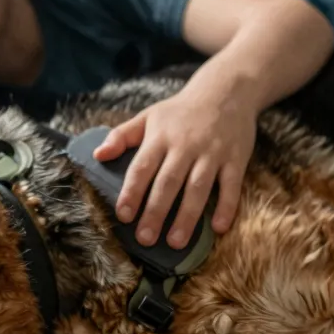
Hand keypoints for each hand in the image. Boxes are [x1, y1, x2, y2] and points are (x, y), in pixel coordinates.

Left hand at [93, 85, 255, 248]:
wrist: (225, 91)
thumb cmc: (180, 111)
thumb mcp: (149, 116)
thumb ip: (122, 136)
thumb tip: (98, 155)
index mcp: (160, 137)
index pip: (142, 167)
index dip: (132, 191)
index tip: (123, 215)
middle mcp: (185, 146)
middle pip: (168, 183)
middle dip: (156, 212)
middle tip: (146, 239)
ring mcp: (212, 153)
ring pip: (198, 188)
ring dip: (187, 216)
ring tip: (175, 242)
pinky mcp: (236, 159)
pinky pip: (230, 186)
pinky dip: (226, 207)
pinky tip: (218, 228)